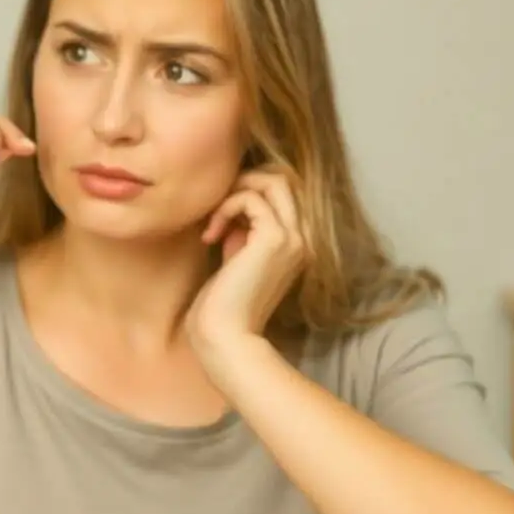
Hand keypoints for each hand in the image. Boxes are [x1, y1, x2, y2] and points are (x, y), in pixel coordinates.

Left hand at [186, 168, 306, 366]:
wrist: (224, 335)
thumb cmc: (222, 303)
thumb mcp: (236, 258)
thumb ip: (242, 232)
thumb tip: (235, 208)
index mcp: (296, 244)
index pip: (283, 193)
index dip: (249, 191)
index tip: (220, 217)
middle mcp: (303, 238)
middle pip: (283, 179)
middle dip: (244, 182)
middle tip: (216, 209)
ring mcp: (294, 237)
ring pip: (273, 181)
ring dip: (233, 193)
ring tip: (212, 223)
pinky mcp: (275, 238)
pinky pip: (250, 198)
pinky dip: (224, 208)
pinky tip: (210, 236)